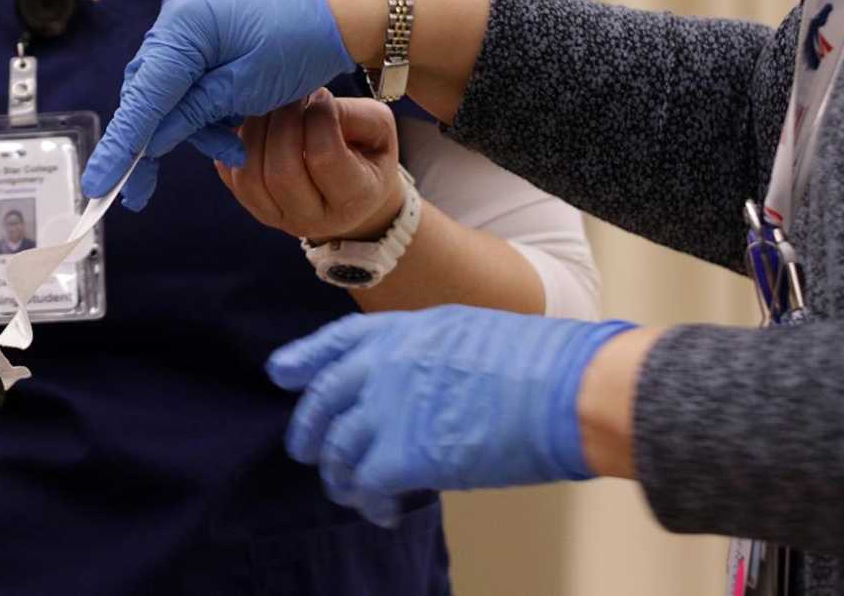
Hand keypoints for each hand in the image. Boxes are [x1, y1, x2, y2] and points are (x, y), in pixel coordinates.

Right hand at [82, 0, 351, 210]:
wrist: (339, 11)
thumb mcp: (247, 90)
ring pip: (166, 91)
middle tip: (143, 192)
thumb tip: (150, 143)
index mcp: (185, 23)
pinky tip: (229, 129)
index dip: (120, 143)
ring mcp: (188, 21)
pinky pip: (185, 79)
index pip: (144, 94)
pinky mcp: (202, 32)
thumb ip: (192, 115)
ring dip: (189, 127)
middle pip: (148, 92)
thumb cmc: (301, 43)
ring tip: (231, 149)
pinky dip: (201, 109)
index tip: (98, 184)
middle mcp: (177, 16)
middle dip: (154, 141)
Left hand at [219, 88, 402, 241]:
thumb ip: (351, 114)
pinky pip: (230, 175)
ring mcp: (277, 217)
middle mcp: (313, 218)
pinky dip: (234, 143)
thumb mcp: (378, 130)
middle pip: (282, 171)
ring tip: (268, 103)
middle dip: (282, 122)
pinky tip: (251, 120)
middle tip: (289, 92)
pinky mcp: (251, 207)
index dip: (318, 118)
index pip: (324, 158)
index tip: (321, 94)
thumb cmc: (366, 152)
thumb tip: (309, 97)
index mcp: (355, 199)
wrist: (349, 190)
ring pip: (250, 177)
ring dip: (254, 131)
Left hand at [266, 307, 636, 525]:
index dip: (304, 359)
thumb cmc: (536, 363)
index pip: (335, 342)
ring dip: (338, 474)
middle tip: (304, 449)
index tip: (280, 373)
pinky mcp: (402, 455)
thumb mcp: (467, 334)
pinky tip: (380, 511)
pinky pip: (366, 484)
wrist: (562, 389)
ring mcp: (387, 409)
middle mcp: (382, 366)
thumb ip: (427, 357)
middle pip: (323, 400)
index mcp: (401, 331)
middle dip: (308, 429)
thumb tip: (415, 390)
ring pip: (337, 448)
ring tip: (348, 490)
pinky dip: (368, 502)